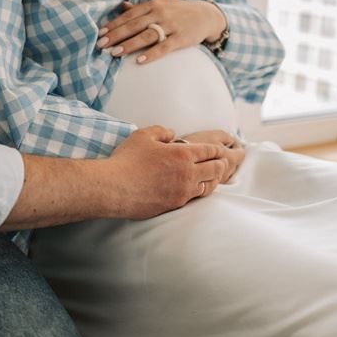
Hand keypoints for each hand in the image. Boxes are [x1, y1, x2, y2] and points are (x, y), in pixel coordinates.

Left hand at [96, 0, 226, 63]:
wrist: (206, 14)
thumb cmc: (179, 11)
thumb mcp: (161, 4)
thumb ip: (141, 7)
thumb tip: (121, 7)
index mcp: (153, 4)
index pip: (129, 15)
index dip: (114, 24)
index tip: (100, 33)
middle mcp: (160, 13)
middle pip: (134, 25)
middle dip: (116, 35)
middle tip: (101, 45)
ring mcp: (171, 25)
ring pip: (146, 35)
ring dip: (129, 44)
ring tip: (115, 53)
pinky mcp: (181, 38)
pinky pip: (164, 47)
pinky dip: (152, 54)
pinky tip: (140, 60)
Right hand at [103, 126, 233, 218]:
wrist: (114, 188)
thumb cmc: (127, 160)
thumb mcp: (143, 135)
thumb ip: (161, 131)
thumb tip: (172, 135)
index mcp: (183, 154)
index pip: (210, 150)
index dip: (216, 149)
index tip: (218, 149)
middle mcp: (188, 174)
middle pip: (215, 169)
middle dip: (220, 164)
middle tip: (222, 162)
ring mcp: (183, 191)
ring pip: (208, 186)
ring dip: (212, 180)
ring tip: (212, 177)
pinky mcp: (175, 205)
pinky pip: (194, 198)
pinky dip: (198, 191)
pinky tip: (195, 189)